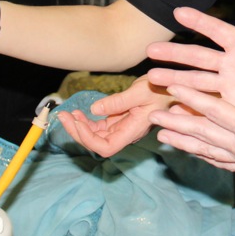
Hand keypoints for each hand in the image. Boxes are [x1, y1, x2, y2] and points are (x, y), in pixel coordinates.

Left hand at [57, 76, 180, 155]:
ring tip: (67, 114)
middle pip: (97, 143)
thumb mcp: (140, 92)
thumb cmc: (161, 90)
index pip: (106, 147)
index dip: (88, 139)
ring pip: (96, 135)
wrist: (171, 88)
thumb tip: (95, 109)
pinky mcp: (120, 120)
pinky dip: (87, 121)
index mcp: (132, 131)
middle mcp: (126, 133)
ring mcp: (122, 128)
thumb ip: (117, 102)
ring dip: (80, 127)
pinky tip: (79, 113)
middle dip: (78, 132)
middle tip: (63, 116)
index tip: (77, 122)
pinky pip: (100, 127)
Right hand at [144, 7, 234, 121]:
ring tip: (150, 79)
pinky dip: (185, 108)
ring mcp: (227, 88)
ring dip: (173, 80)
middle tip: (150, 51)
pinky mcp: (227, 109)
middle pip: (198, 57)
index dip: (199, 22)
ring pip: (194, 82)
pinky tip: (168, 109)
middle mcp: (232, 67)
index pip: (219, 32)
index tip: (177, 12)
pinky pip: (202, 107)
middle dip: (174, 54)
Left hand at [151, 60, 234, 200]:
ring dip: (181, 141)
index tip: (174, 90)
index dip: (194, 100)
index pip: (217, 112)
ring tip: (161, 135)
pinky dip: (200, 155)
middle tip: (152, 115)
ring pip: (204, 148)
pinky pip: (217, 160)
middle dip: (176, 122)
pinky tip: (191, 153)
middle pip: (202, 132)